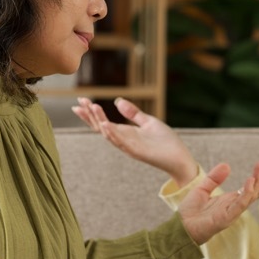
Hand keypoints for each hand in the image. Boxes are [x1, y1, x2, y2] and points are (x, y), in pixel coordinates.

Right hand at [73, 97, 198, 185]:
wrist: (179, 157)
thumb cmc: (165, 142)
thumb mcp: (148, 122)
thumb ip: (133, 113)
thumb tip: (118, 101)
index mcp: (125, 133)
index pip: (103, 122)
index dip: (91, 113)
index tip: (80, 101)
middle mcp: (123, 141)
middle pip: (101, 128)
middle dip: (90, 116)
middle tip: (79, 103)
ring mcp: (129, 147)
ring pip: (109, 135)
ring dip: (99, 121)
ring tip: (92, 107)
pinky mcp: (138, 152)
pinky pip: (122, 143)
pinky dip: (113, 134)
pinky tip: (106, 125)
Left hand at [177, 159, 258, 244]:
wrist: (179, 228)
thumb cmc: (190, 213)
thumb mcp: (202, 189)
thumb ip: (214, 178)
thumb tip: (227, 165)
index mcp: (231, 200)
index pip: (252, 188)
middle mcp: (234, 206)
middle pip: (256, 190)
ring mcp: (232, 213)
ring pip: (251, 195)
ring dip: (258, 180)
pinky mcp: (226, 218)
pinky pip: (240, 204)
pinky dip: (247, 193)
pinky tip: (250, 180)